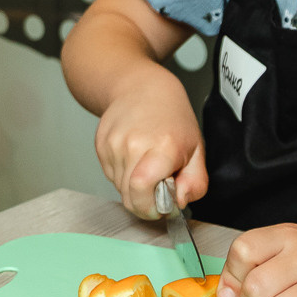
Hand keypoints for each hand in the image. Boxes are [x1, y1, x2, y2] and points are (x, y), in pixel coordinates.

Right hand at [95, 63, 206, 217]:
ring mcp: (113, 144)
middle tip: (157, 186)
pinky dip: (121, 173)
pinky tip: (133, 155)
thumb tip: (177, 202)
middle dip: (143, 201)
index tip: (161, 205)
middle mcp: (133, 144)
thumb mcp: (197, 149)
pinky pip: (109, 174)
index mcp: (162, 147)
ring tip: (145, 164)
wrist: (141, 87)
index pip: (142, 191)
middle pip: (128, 196)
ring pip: (118, 187)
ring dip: (132, 186)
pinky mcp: (100, 144)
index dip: (151, 208)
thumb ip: (195, 183)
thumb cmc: (172, 117)